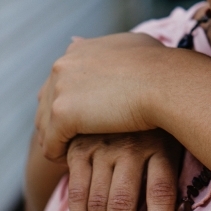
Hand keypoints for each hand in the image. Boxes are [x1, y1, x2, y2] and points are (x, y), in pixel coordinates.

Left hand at [35, 33, 175, 160]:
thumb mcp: (137, 47)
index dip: (70, 102)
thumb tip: (114, 47)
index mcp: (78, 50)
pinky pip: (50, 143)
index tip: (82, 119)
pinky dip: (57, 155)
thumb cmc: (162, 69)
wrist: (165, 83)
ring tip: (68, 157)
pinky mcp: (62, 113)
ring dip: (55, 141)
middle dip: (56, 123)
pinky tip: (69, 164)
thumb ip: (118, 49)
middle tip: (70, 142)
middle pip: (46, 102)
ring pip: (44, 125)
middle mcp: (63, 65)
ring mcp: (60, 88)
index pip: (60, 80)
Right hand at [66, 131, 181, 210]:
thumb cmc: (159, 129)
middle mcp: (129, 147)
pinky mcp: (79, 150)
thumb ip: (170, 176)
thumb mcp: (175, 143)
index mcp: (159, 147)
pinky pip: (77, 194)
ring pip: (97, 203)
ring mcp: (101, 148)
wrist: (131, 89)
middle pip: (123, 204)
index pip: (160, 194)